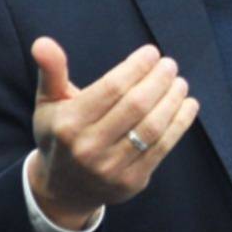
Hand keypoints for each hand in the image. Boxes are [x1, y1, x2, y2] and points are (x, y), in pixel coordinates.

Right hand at [27, 36, 199, 229]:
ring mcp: (111, 167)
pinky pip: (162, 147)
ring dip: (172, 100)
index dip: (136, 67)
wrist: (63, 189)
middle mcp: (88, 148)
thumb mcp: (47, 103)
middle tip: (169, 65)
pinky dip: (180, 123)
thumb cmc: (59, 135)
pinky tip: (188, 105)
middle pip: (136, 106)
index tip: (152, 53)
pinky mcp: (132, 181)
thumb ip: (51, 71)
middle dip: (158, 80)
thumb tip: (43, 42)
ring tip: (180, 83)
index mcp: (68, 124)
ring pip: (152, 127)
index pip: (111, 89)